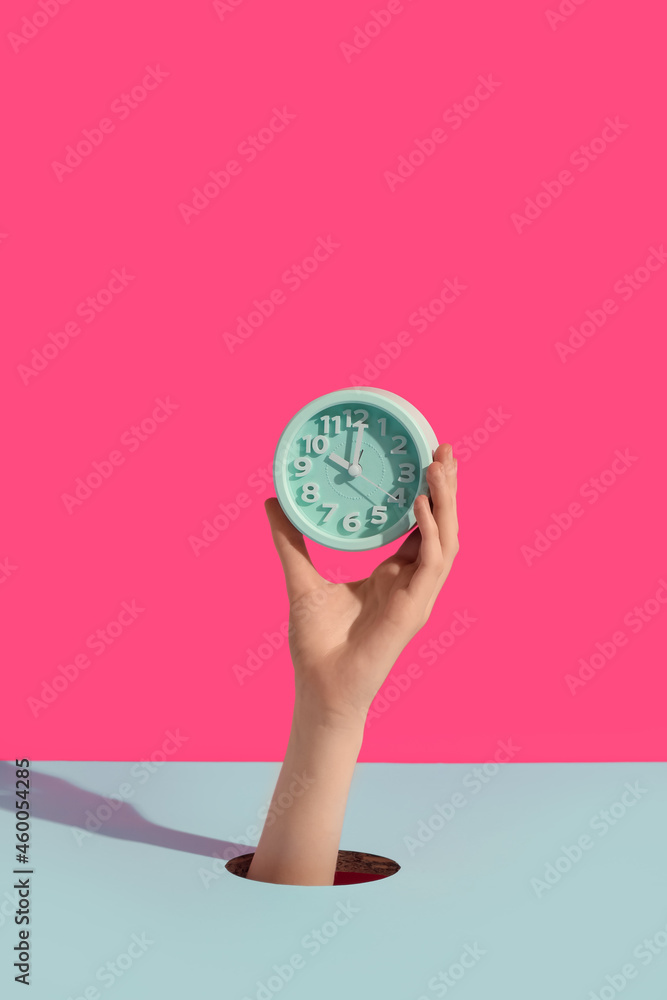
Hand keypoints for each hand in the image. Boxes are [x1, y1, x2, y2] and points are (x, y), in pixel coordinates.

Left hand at [264, 443, 458, 728]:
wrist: (320, 686)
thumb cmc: (316, 641)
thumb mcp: (301, 577)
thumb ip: (291, 539)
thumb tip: (271, 500)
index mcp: (393, 574)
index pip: (421, 526)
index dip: (428, 492)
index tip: (425, 455)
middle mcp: (412, 582)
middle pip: (441, 526)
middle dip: (447, 488)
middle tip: (443, 448)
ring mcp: (418, 595)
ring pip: (447, 540)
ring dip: (446, 503)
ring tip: (437, 467)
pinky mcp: (416, 609)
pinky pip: (432, 563)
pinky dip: (430, 532)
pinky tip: (419, 505)